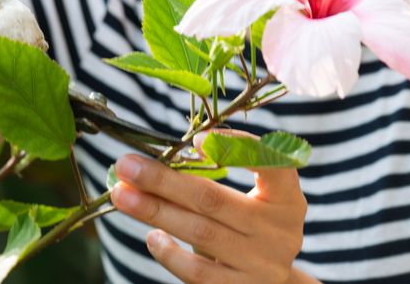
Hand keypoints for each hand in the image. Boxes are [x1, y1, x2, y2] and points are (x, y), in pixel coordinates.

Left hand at [110, 130, 306, 283]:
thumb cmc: (250, 229)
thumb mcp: (250, 201)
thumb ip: (214, 180)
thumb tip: (150, 162)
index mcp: (286, 198)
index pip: (272, 165)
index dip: (236, 148)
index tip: (196, 139)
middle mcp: (280, 231)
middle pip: (213, 199)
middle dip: (163, 180)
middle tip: (127, 165)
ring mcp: (262, 264)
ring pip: (199, 233)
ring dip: (155, 211)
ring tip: (122, 195)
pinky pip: (197, 271)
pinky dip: (169, 253)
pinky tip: (151, 237)